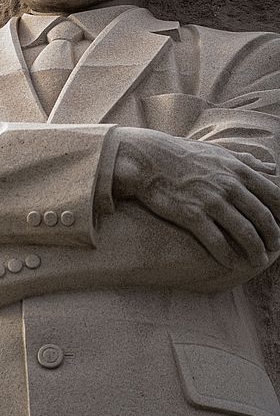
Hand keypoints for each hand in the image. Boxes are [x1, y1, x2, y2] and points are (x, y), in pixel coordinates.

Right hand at [113, 127, 279, 268]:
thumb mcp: (218, 152)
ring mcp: (211, 201)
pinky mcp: (192, 215)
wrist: (149, 160)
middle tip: (274, 249)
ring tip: (257, 261)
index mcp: (238, 170)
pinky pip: (217, 241)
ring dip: (255, 252)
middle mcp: (229, 186)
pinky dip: (228, 256)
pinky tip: (232, 263)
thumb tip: (273, 167)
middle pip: (263, 219)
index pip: (274, 197)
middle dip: (273, 238)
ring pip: (245, 233)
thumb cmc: (182, 155)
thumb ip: (247, 161)